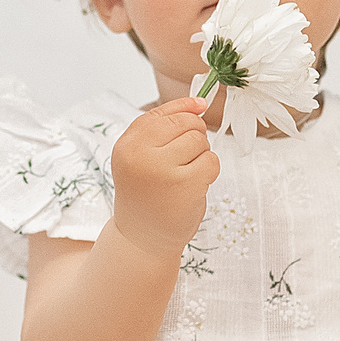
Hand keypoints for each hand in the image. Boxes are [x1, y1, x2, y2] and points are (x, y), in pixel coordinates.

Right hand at [108, 96, 218, 255]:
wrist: (143, 238)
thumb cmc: (147, 194)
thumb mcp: (141, 157)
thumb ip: (163, 126)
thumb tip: (200, 102)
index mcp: (127, 144)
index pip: (163, 113)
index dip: (185, 110)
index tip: (197, 112)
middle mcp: (140, 154)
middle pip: (186, 123)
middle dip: (194, 136)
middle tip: (184, 159)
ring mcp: (163, 169)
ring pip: (200, 141)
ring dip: (201, 156)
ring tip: (184, 175)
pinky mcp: (186, 184)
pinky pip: (212, 161)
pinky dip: (209, 171)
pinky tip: (194, 185)